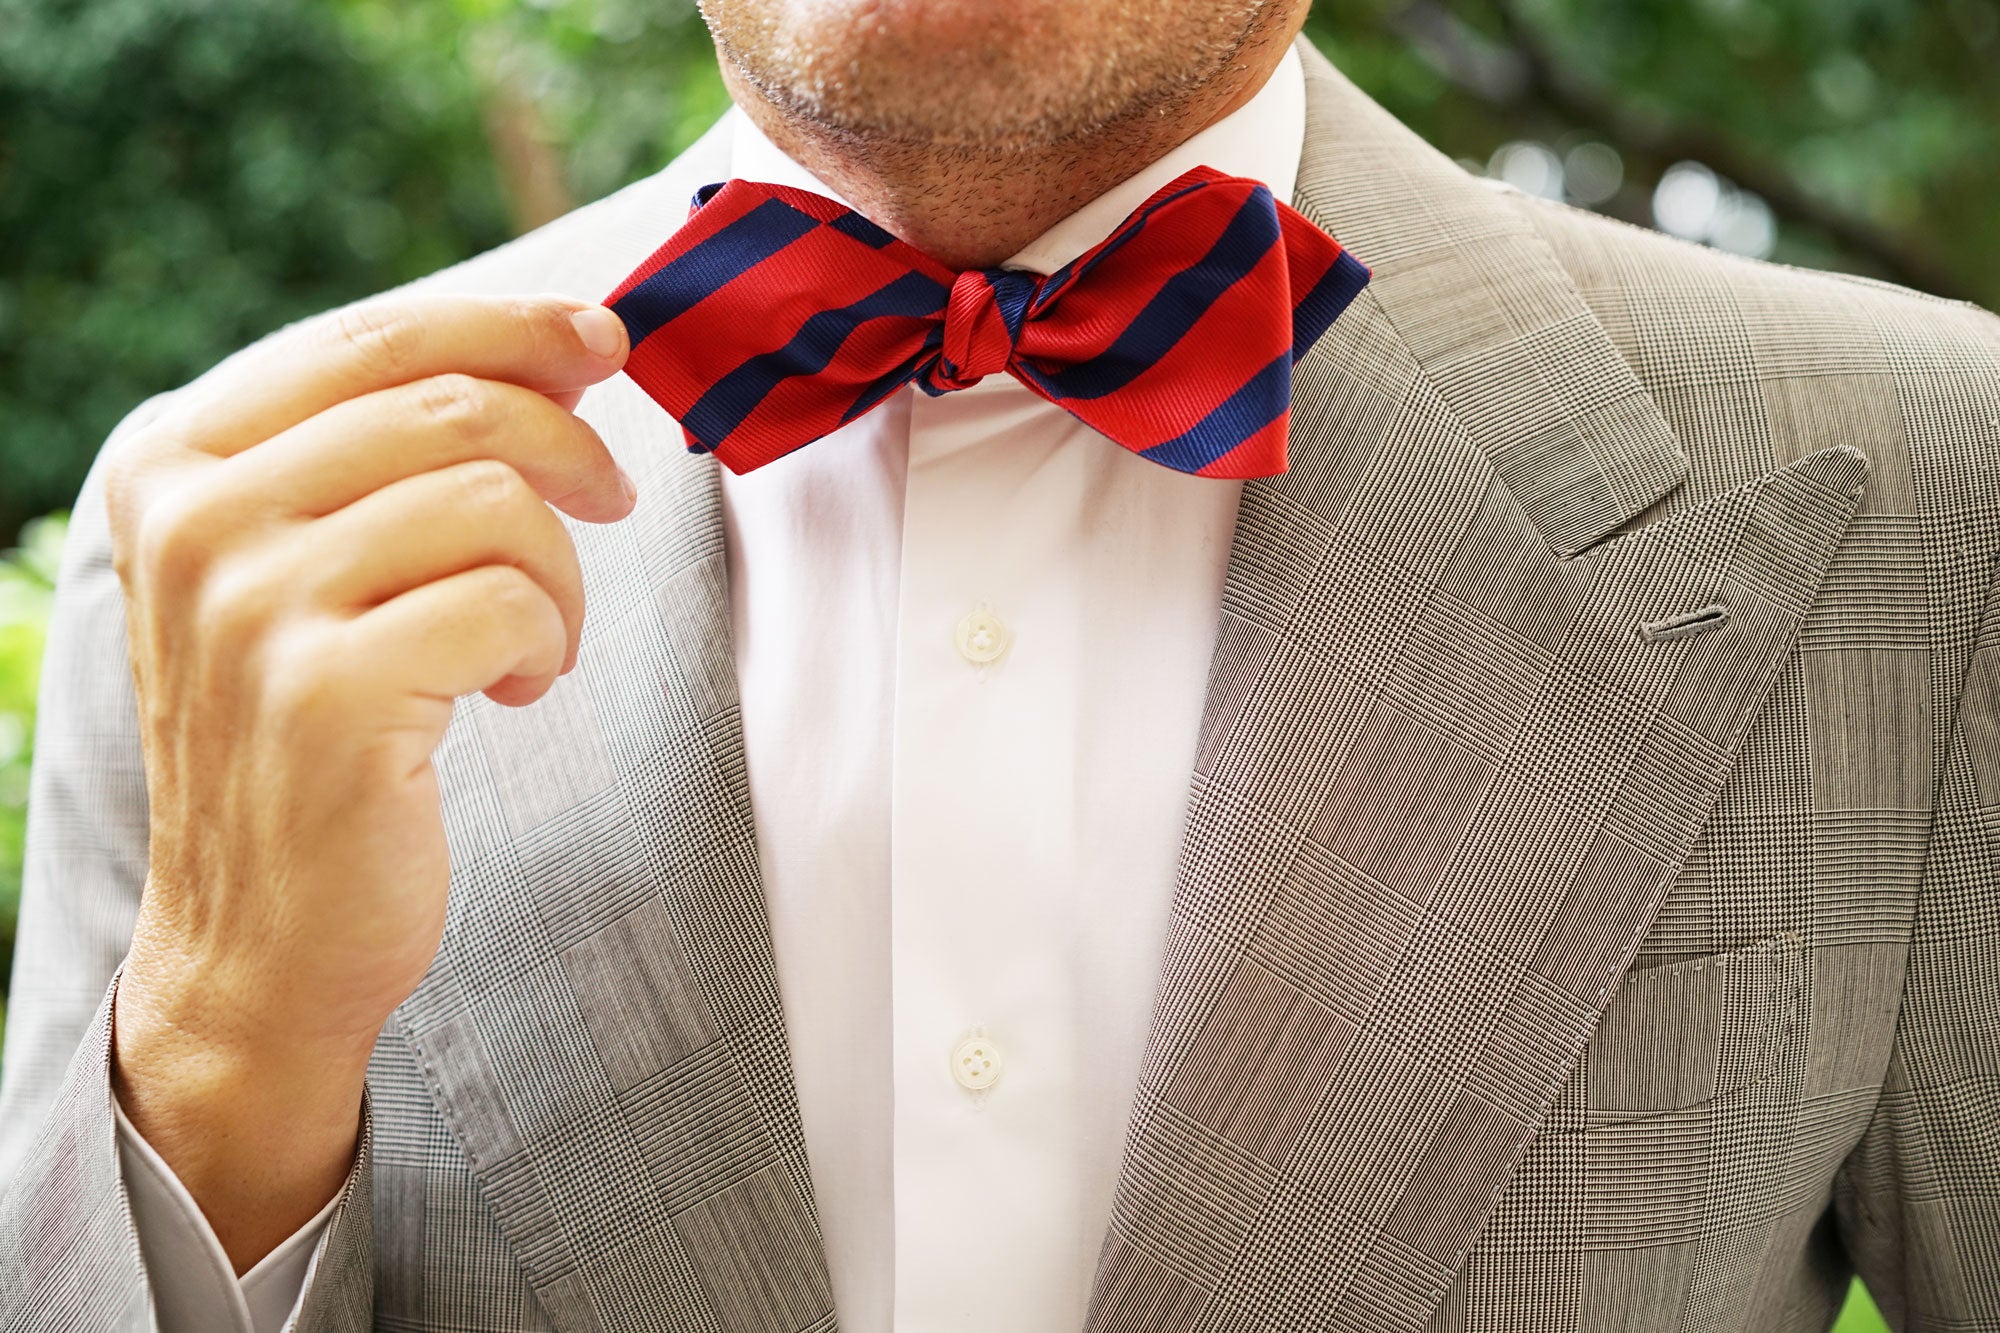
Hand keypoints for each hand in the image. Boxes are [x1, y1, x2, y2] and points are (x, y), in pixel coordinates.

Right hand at [102, 293, 634, 1269]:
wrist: (263, 938)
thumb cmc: (316, 734)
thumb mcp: (313, 567)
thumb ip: (392, 451)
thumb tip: (567, 343)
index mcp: (176, 461)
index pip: (370, 336)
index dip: (510, 323)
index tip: (604, 341)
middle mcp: (194, 519)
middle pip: (451, 404)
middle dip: (568, 445)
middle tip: (612, 499)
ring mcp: (250, 606)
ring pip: (494, 499)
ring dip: (561, 571)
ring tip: (537, 638)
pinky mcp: (326, 692)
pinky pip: (511, 599)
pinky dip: (548, 641)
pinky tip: (518, 690)